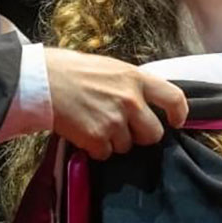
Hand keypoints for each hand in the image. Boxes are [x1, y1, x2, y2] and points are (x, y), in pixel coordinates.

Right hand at [44, 48, 187, 160]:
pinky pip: (105, 154)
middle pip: (153, 134)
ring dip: (114, 141)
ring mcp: (114, 120)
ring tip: (94, 123)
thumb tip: (145, 102)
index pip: (174, 98)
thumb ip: (131, 84)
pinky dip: (95, 148)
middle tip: (122, 127)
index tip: (174, 122)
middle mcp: (131, 100)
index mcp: (136, 78)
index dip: (179, 114)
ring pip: (127, 146)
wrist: (41, 81)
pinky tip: (83, 131)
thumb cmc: (71, 70)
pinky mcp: (97, 137)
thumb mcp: (110, 68)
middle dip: (140, 135)